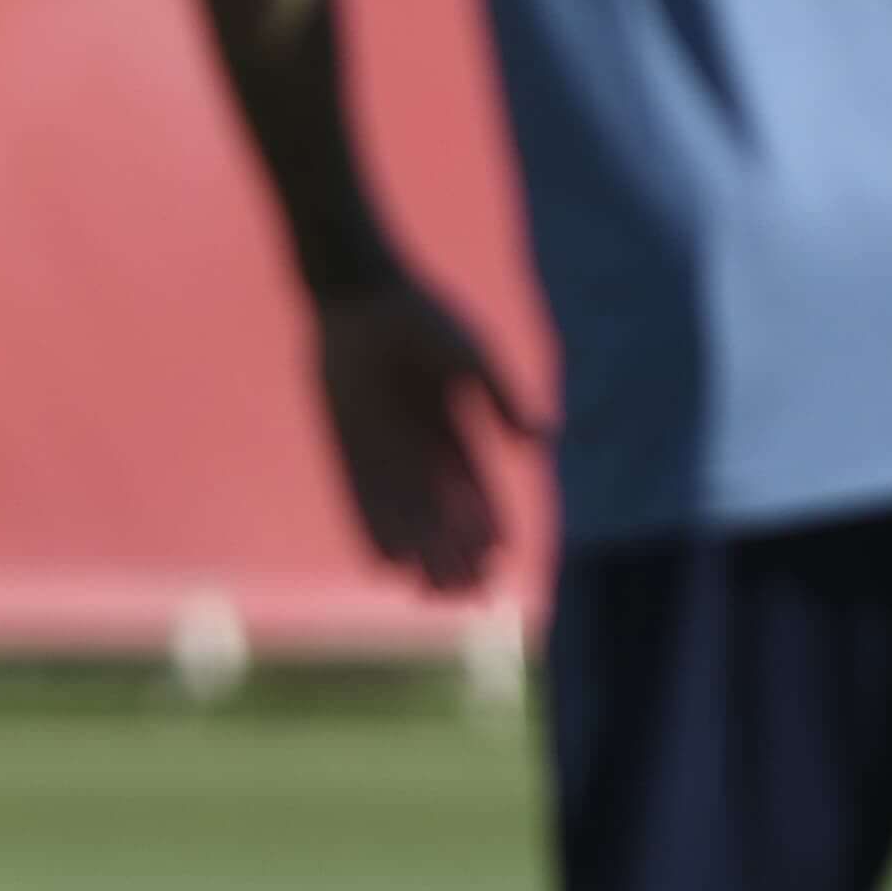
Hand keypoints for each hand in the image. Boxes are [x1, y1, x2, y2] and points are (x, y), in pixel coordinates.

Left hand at [310, 274, 538, 593]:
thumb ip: (504, 398)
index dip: (488, 525)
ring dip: (420, 555)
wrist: (362, 298)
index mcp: (455, 430)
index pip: (478, 491)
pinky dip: (372, 533)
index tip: (501, 556)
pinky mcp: (347, 450)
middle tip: (470, 591)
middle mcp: (419, 450)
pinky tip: (386, 566)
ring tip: (434, 592)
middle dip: (457, 554)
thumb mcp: (473, 358)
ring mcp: (382, 451)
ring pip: (405, 517)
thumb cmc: (422, 319)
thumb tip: (543, 441)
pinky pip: (359, 502)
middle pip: (443, 515)